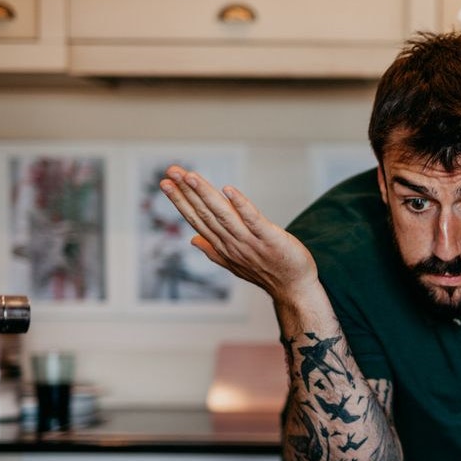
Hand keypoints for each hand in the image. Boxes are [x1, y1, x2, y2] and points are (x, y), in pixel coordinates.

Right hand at [158, 165, 318, 301]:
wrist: (294, 289)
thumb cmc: (267, 273)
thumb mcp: (235, 263)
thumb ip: (214, 250)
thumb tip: (193, 239)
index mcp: (223, 246)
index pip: (197, 220)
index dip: (181, 201)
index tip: (165, 182)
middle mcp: (232, 243)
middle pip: (205, 214)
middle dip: (186, 192)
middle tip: (170, 171)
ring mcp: (250, 242)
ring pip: (223, 215)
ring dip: (206, 194)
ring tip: (190, 176)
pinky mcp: (270, 239)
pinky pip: (253, 220)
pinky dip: (240, 205)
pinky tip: (228, 190)